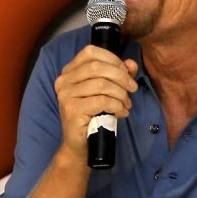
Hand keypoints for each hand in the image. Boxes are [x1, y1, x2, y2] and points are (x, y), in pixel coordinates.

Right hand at [55, 45, 138, 159]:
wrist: (79, 145)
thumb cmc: (92, 116)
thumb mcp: (106, 92)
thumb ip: (118, 75)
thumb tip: (131, 64)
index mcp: (69, 72)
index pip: (90, 52)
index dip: (112, 59)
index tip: (126, 72)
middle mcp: (63, 81)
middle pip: (97, 67)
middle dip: (121, 76)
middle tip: (132, 88)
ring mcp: (66, 95)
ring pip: (102, 84)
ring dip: (121, 94)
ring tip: (126, 104)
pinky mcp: (72, 110)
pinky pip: (102, 101)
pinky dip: (117, 106)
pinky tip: (121, 113)